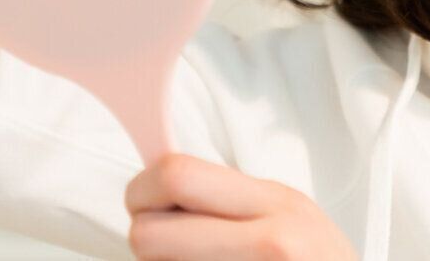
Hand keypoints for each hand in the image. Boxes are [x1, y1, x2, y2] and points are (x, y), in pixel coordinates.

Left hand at [124, 151, 358, 259]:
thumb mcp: (287, 212)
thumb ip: (230, 196)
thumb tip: (161, 179)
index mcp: (274, 203)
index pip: (176, 176)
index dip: (142, 188)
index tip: (142, 199)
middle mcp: (270, 243)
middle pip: (150, 234)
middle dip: (144, 238)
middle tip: (161, 242)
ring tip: (197, 260)